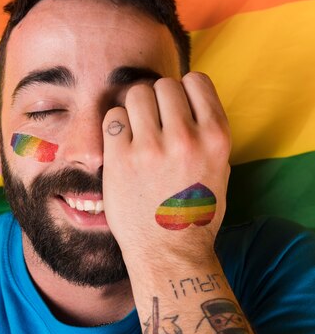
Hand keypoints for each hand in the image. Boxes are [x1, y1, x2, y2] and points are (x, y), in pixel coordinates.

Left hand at [102, 73, 230, 268]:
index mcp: (216, 137)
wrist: (169, 253)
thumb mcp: (220, 167)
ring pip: (136, 94)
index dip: (184, 91)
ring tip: (137, 132)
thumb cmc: (196, 211)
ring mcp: (152, 148)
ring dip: (135, 109)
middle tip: (154, 123)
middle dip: (158, 100)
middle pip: (163, 85)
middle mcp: (186, 138)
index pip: (196, 80)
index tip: (178, 108)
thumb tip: (187, 100)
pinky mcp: (121, 159)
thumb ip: (207, 130)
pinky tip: (122, 145)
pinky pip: (113, 117)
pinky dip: (116, 126)